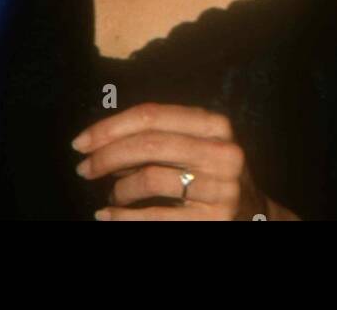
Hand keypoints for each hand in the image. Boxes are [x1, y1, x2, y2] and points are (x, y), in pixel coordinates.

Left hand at [71, 102, 258, 220]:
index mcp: (215, 125)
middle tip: (83, 168)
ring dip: (118, 189)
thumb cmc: (210, 173)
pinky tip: (107, 215)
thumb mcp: (197, 144)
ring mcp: (221, 189)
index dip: (110, 127)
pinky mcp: (214, 221)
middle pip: (148, 144)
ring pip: (150, 179)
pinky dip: (123, 216)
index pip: (151, 115)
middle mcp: (222, 153)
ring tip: (110, 194)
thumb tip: (100, 139)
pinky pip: (156, 216)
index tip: (81, 141)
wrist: (254, 215)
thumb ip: (159, 134)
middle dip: (106, 156)